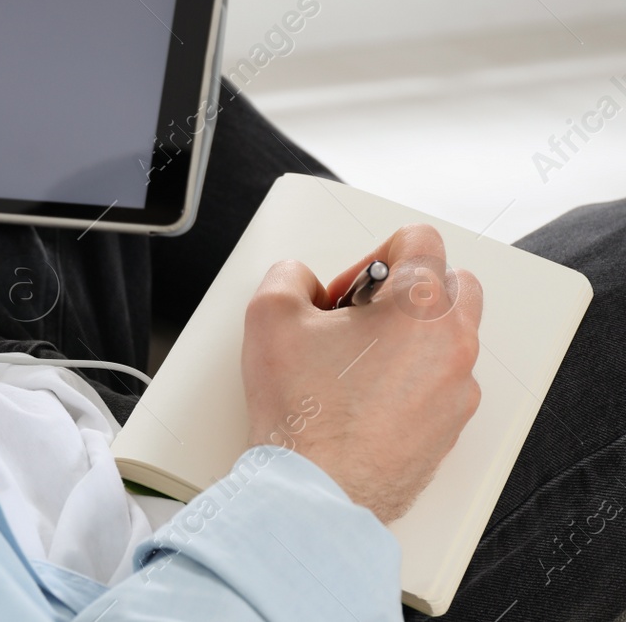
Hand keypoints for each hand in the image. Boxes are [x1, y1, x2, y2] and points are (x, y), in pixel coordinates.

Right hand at [241, 223, 482, 523]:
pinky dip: (413, 378)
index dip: (374, 252)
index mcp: (420, 305)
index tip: (348, 287)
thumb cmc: (302, 411)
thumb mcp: (270, 315)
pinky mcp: (451, 428)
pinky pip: (442, 382)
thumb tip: (301, 282)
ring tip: (356, 361)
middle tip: (357, 317)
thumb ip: (289, 275)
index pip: (420, 239)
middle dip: (405, 290)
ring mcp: (458, 390)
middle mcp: (453, 344)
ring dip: (410, 335)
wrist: (316, 489)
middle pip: (453, 283)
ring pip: (449, 336)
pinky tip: (364, 397)